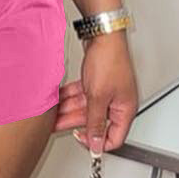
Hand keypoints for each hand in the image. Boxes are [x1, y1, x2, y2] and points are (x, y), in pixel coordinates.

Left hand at [52, 30, 138, 154]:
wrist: (103, 34)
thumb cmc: (109, 60)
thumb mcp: (99, 97)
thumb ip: (96, 122)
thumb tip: (97, 143)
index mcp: (125, 109)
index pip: (114, 138)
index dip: (97, 143)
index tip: (81, 140)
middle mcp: (117, 102)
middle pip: (95, 121)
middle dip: (74, 122)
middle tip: (57, 125)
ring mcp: (107, 91)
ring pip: (85, 108)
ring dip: (68, 110)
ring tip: (53, 112)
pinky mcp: (97, 82)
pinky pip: (82, 95)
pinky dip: (70, 97)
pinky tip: (57, 99)